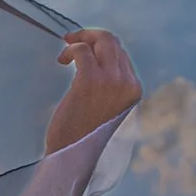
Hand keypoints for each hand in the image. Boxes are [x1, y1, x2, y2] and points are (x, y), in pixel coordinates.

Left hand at [44, 27, 141, 153]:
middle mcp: (126, 83)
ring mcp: (110, 81)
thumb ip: (111, 91)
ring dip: (81, 38)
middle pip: (113, 42)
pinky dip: (71, 50)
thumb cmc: (84, 140)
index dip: (101, 48)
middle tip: (72, 40)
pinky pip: (83, 50)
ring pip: (101, 40)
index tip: (85, 50)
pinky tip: (62, 61)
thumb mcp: (107, 113)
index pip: (122, 55)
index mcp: (134, 91)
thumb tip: (99, 66)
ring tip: (66, 49)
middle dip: (92, 36)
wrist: (71, 159)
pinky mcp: (90, 81)